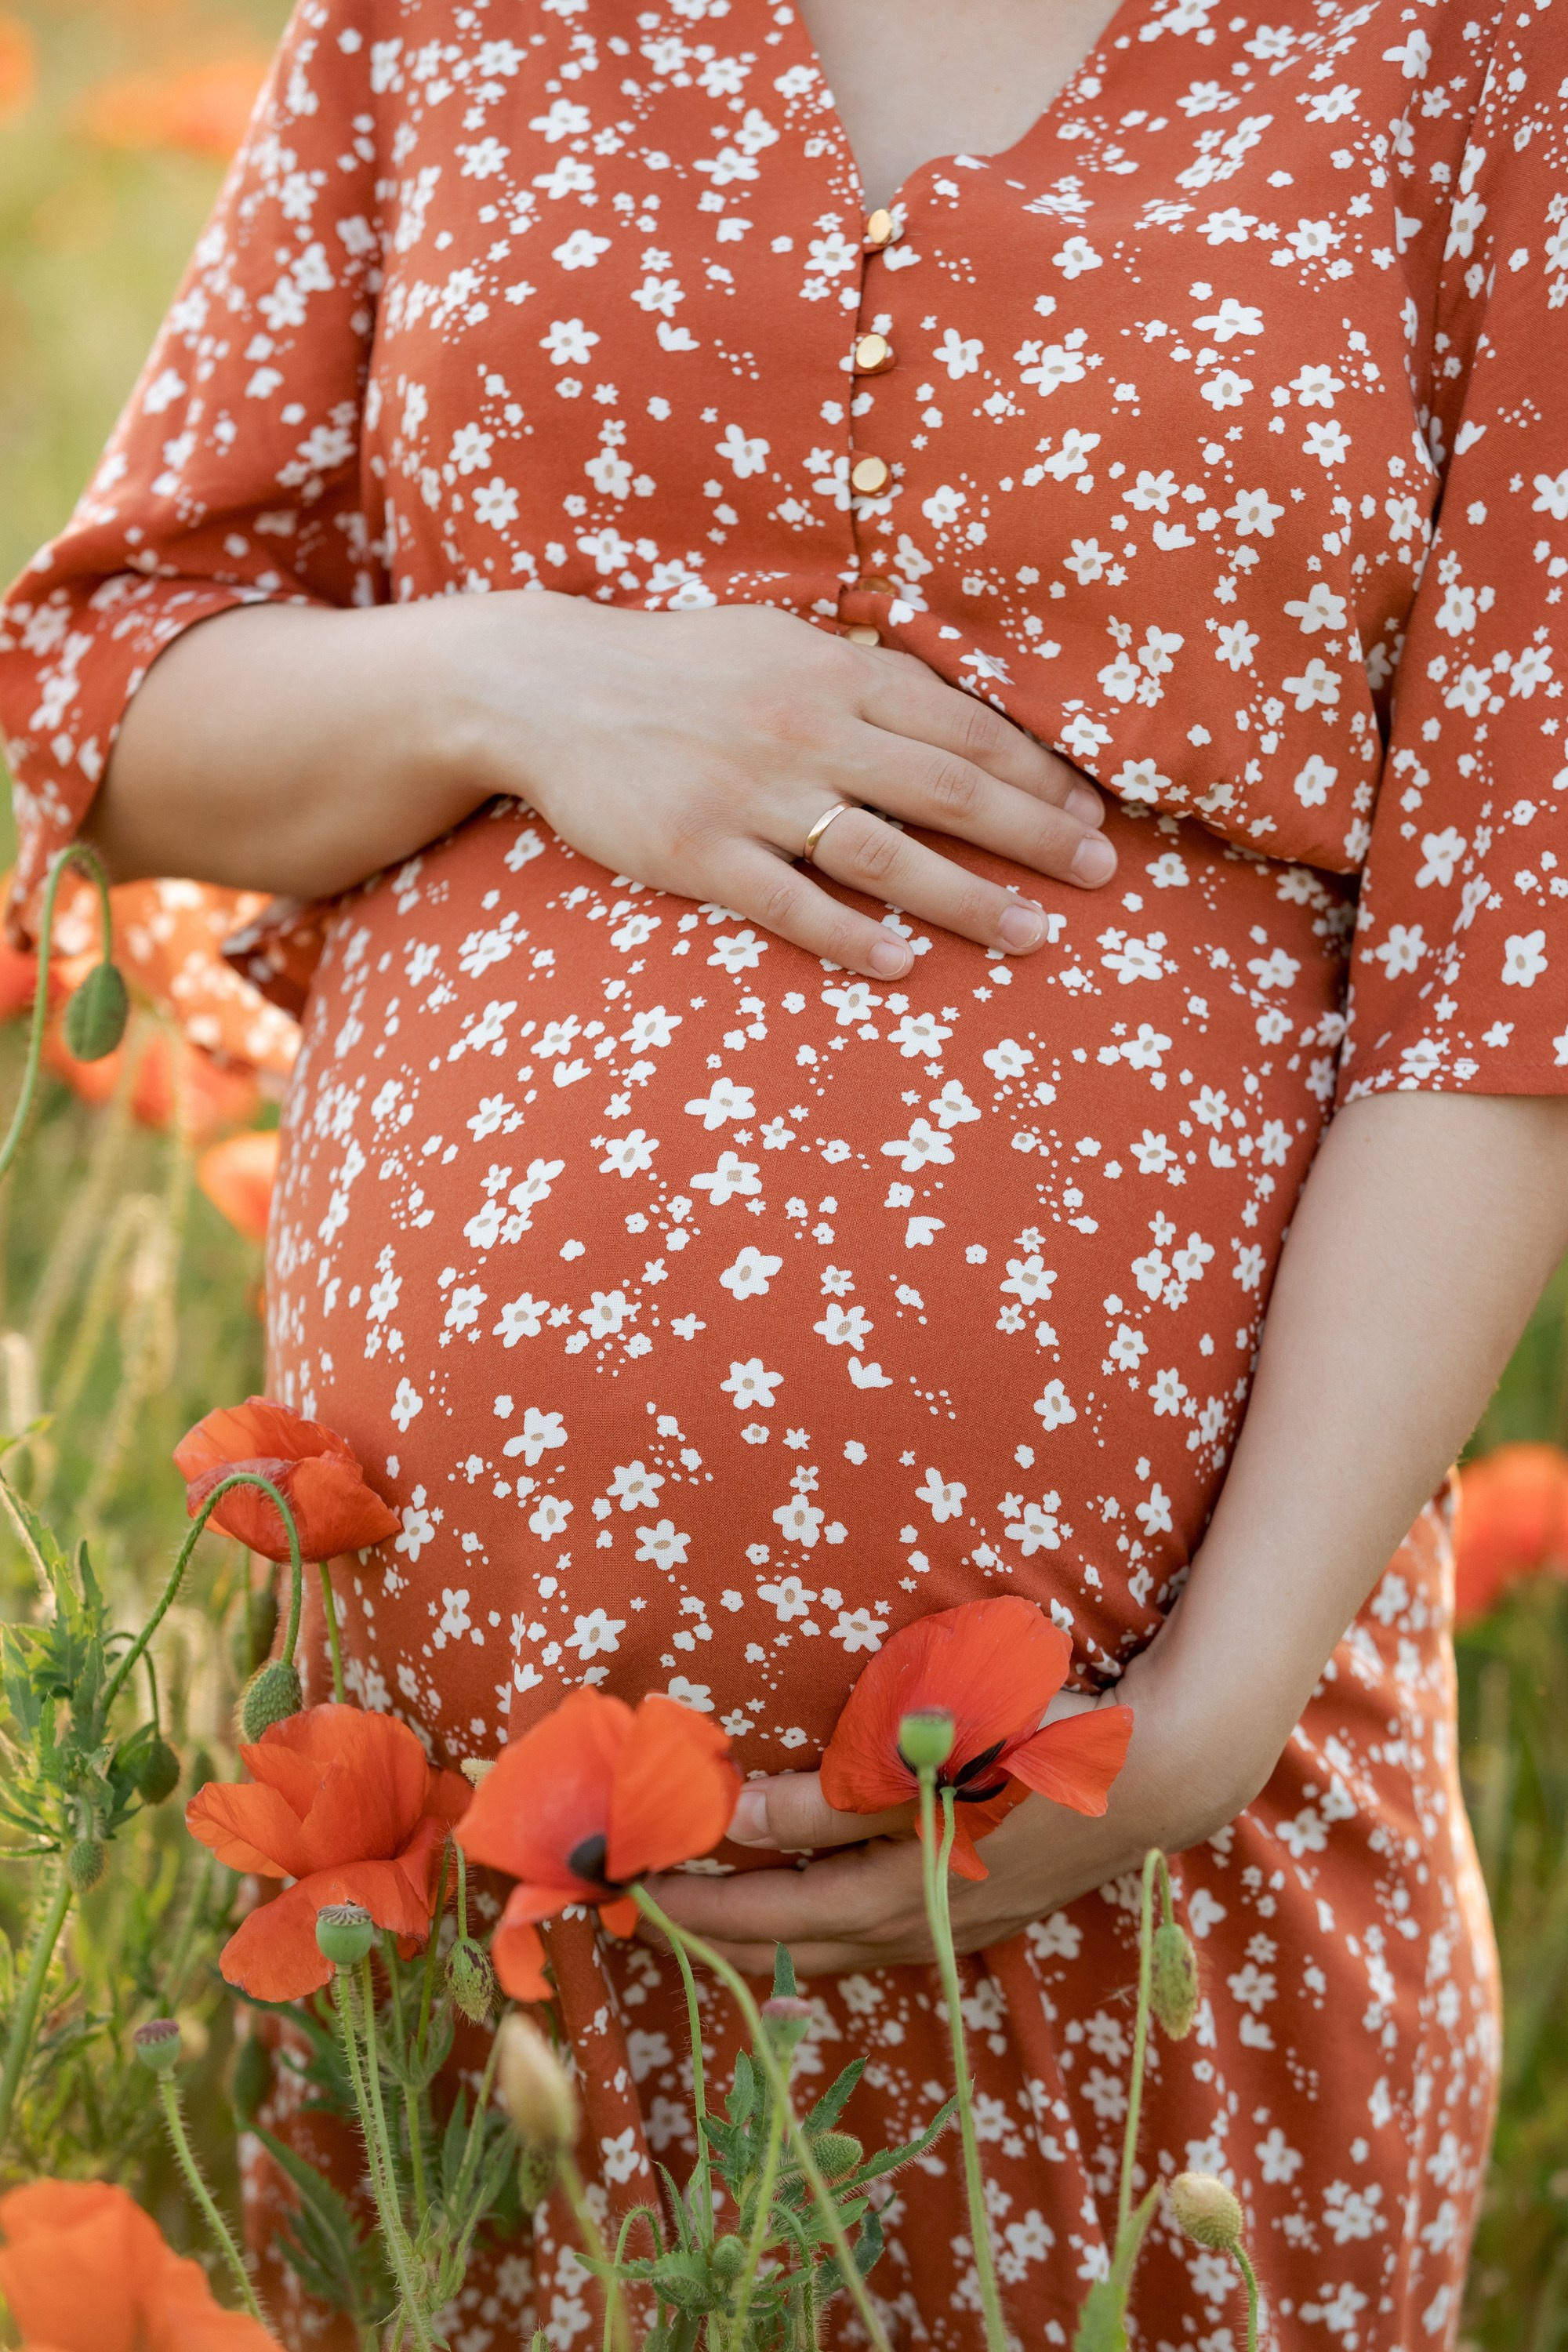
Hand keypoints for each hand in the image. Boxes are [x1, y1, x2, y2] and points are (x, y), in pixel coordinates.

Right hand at [443, 592, 1115, 981]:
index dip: (1038, 775)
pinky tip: (907, 964)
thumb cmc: (677, 667)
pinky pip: (793, 907)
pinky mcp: (701, 853)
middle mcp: (807, 730)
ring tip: (1034, 937)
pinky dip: (856, 937)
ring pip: (888, 856)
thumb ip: (861, 677)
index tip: (1090, 815)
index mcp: (834, 671)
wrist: (548, 687)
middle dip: (1037, 838)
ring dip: (971, 901)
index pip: (963, 728)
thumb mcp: (776, 639)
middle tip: (1101, 879)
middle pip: (951, 792)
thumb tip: (951, 715)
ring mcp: (754, 795)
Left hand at [641, 1656, 1229, 1977]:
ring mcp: (962, 1926)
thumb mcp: (922, 1761)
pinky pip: (890, 1934)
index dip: (696, 1909)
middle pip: (800, 1950)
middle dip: (722, 1935)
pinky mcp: (993, 1909)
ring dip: (779, 1937)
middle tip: (653, 1917)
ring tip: (724, 1918)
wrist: (1159, 1769)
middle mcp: (922, 1928)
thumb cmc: (1032, 1746)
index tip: (630, 1896)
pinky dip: (838, 1929)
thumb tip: (732, 1820)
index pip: (769, 1916)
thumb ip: (824, 1798)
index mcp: (896, 1895)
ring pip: (847, 1948)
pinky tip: (831, 1907)